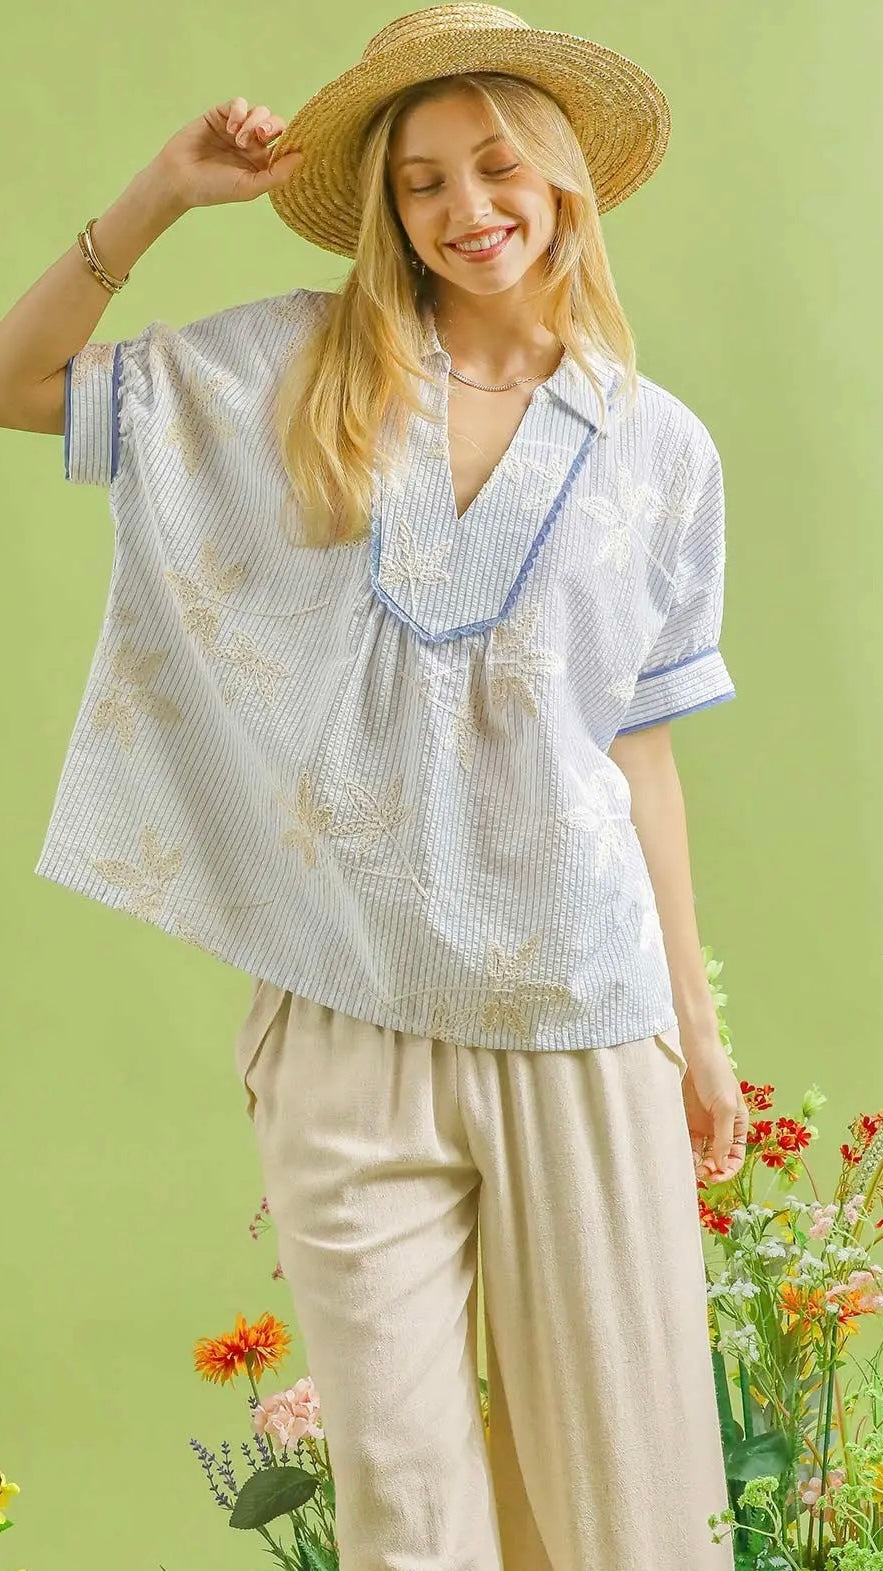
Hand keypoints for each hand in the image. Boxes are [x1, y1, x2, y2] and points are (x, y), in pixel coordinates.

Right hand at [148, 98, 303, 212]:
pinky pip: (238, 104)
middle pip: (275, 124)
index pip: (285, 145)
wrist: (179, 178)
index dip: (290, 140)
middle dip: (272, 126)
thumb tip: (301, 156)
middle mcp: (253, 144)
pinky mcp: (220, 115)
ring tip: (238, 139)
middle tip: (261, 135)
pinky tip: (230, 127)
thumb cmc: (213, 188)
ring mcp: (237, 128)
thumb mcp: (249, 188)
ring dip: (253, 121)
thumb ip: (276, 174)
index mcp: (262, 163)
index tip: (290, 142)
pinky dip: (238, 111)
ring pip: (259, 111)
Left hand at [680, 1036, 749, 1183]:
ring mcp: (703, 1124)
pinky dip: (684, 1153)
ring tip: (689, 1168)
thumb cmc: (715, 1074)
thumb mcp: (725, 1106)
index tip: (715, 1176)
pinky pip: (686, 1142)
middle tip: (700, 1173)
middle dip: (711, 1169)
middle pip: (718, 1158)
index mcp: (737, 1124)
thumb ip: (723, 1136)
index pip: (736, 1156)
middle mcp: (721, 1127)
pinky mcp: (685, 1119)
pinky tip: (679, 1157)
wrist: (692, 1050)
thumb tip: (721, 1164)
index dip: (728, 1169)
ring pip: (701, 1153)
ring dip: (697, 1164)